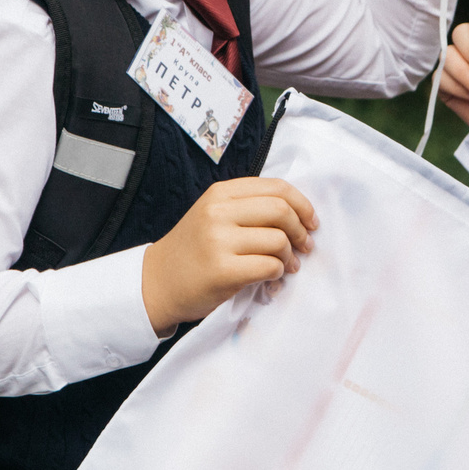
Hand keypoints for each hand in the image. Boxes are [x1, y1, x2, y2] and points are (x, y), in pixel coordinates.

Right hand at [141, 178, 318, 332]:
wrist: (157, 282)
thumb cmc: (192, 250)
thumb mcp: (213, 215)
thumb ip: (247, 207)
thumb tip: (298, 213)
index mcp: (220, 194)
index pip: (276, 187)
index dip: (302, 204)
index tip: (311, 220)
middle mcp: (218, 213)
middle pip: (281, 211)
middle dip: (301, 230)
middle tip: (305, 245)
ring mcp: (219, 241)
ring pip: (278, 240)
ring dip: (290, 257)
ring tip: (287, 266)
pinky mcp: (222, 271)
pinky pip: (269, 267)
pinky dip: (278, 273)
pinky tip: (272, 278)